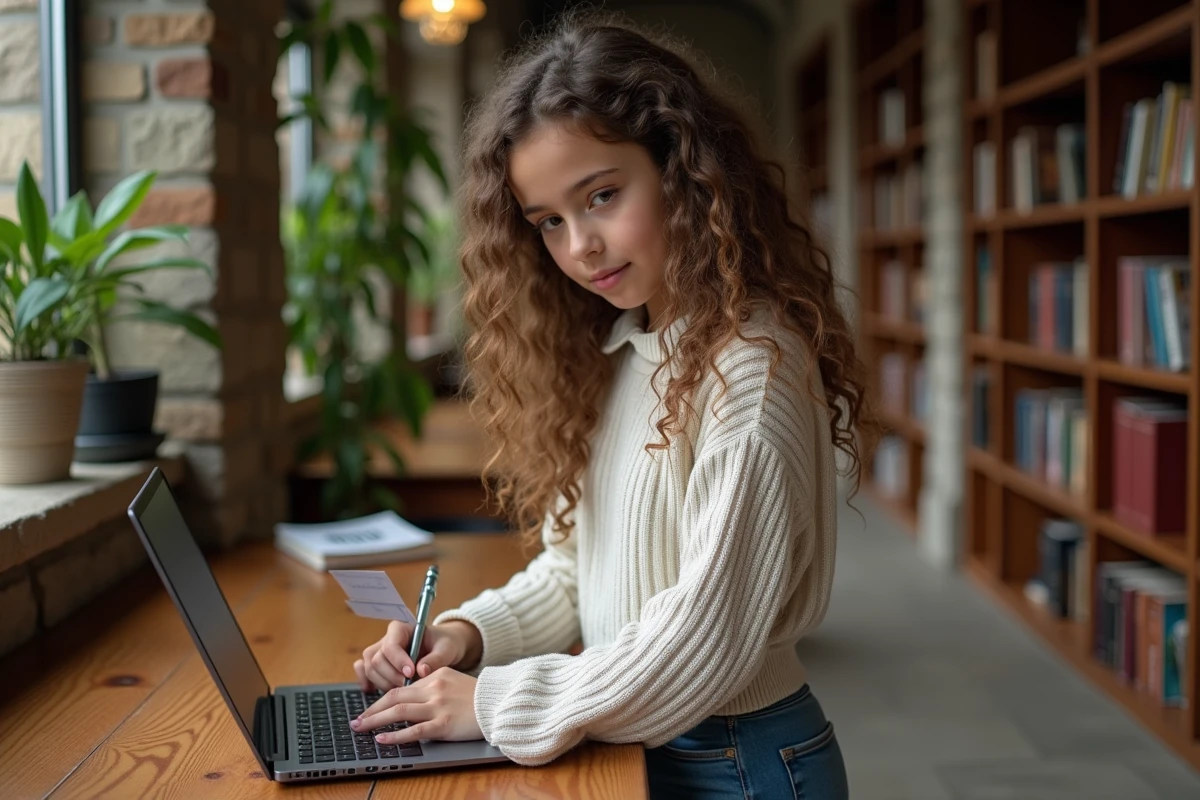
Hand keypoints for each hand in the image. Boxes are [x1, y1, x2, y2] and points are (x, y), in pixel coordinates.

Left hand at [350, 667, 482, 743]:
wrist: (500, 704)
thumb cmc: (478, 697)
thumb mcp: (454, 681)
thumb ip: (433, 687)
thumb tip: (410, 699)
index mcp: (434, 675)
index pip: (401, 687)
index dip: (381, 700)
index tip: (370, 710)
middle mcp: (433, 688)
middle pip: (394, 697)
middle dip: (372, 710)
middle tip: (357, 721)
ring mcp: (438, 706)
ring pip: (399, 712)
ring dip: (375, 721)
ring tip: (361, 729)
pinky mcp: (444, 724)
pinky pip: (414, 730)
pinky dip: (396, 736)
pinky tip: (382, 739)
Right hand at [353, 620, 481, 691]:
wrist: (442, 648)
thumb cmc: (444, 644)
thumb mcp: (446, 649)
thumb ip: (436, 659)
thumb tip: (421, 671)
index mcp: (401, 628)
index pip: (390, 645)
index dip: (398, 661)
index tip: (411, 673)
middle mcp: (386, 639)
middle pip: (376, 660)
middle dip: (392, 676)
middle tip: (409, 686)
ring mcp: (379, 651)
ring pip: (369, 669)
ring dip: (383, 683)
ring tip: (402, 690)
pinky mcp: (376, 664)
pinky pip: (363, 672)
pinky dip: (367, 682)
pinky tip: (375, 692)